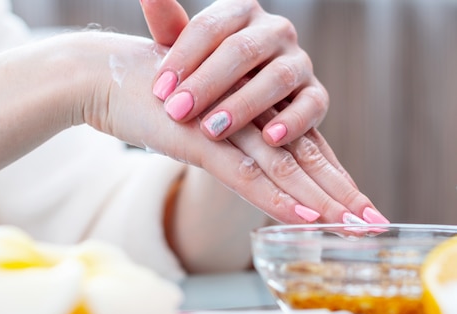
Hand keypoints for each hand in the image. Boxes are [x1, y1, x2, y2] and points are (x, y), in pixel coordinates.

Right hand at [76, 31, 385, 224]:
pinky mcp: (201, 138)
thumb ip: (214, 137)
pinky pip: (246, 174)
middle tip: (372, 225)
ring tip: (352, 229)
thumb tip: (226, 153)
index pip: (299, 146)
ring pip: (283, 168)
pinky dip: (276, 198)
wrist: (101, 77)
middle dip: (338, 195)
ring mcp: (226, 124)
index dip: (330, 176)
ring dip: (319, 202)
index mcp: (248, 107)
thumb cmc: (143, 94)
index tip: (356, 206)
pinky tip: (306, 218)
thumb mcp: (188, 118)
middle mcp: (245, 113)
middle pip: (302, 158)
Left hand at [141, 0, 328, 146]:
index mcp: (240, 12)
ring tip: (212, 130)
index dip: (183, 58)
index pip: (210, 27)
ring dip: (243, 105)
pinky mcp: (315, 94)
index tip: (158, 90)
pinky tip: (268, 139)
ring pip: (277, 77)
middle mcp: (274, 30)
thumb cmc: (207, 74)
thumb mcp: (185, 51)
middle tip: (177, 112)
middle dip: (207, 83)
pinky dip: (293, 122)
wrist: (243, 104)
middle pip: (242, 50)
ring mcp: (298, 61)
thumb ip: (167, 26)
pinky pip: (312, 105)